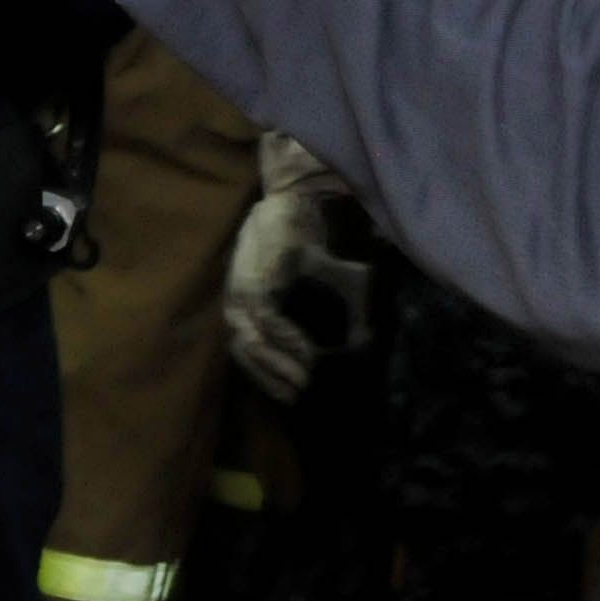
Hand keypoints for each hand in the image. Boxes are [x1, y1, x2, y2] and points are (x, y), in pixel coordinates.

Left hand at [223, 179, 372, 403]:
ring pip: (252, 344)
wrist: (297, 204)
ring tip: (305, 382)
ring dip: (278, 367)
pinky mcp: (256, 281)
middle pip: (245, 355)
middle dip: (273, 379)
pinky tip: (308, 354)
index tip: (293, 396)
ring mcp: (242, 293)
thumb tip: (363, 343)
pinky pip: (268, 321)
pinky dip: (287, 340)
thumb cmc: (307, 244)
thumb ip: (338, 314)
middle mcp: (237, 304)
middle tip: (300, 396)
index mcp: (245, 308)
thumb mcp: (323, 285)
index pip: (248, 354)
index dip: (269, 377)